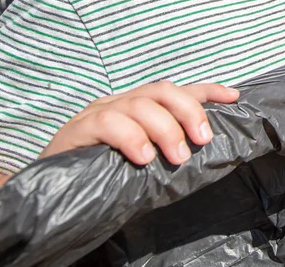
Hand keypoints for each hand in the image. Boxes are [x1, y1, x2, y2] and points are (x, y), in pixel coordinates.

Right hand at [40, 81, 239, 165]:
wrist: (50, 193)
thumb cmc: (102, 178)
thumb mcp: (142, 163)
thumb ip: (166, 152)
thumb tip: (205, 153)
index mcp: (138, 109)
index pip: (176, 91)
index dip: (207, 90)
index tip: (234, 96)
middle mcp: (120, 103)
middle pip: (161, 90)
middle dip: (189, 110)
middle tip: (203, 140)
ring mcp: (97, 113)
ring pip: (138, 104)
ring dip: (164, 128)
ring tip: (177, 156)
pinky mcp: (76, 130)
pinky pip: (107, 123)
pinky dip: (130, 137)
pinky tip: (143, 156)